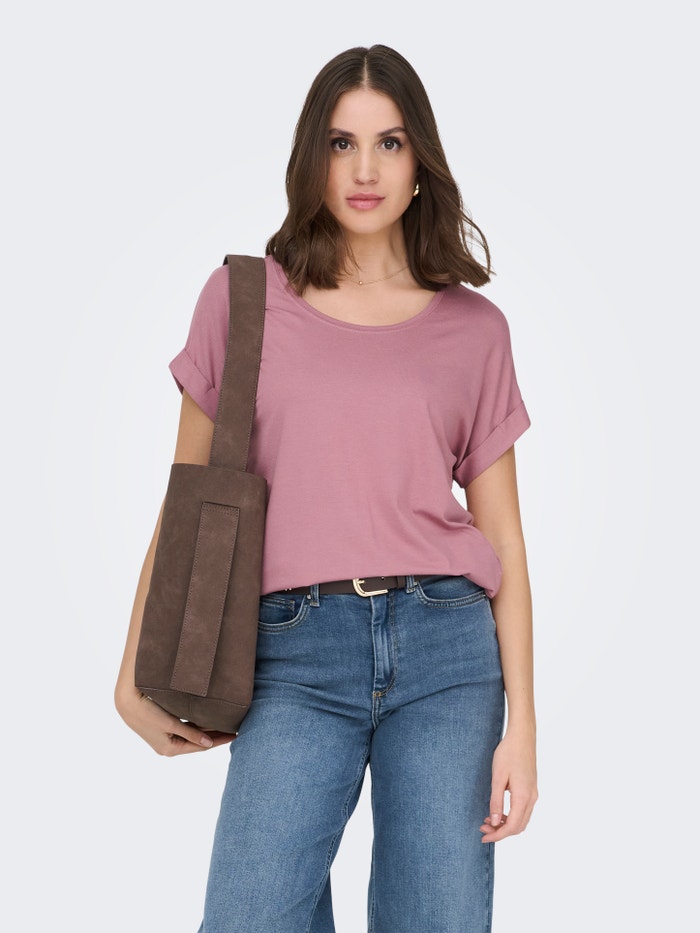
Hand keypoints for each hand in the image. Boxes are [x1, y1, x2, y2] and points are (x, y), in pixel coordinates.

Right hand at [115, 685, 237, 755]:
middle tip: (235, 728)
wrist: (125, 701)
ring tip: (225, 722)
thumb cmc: (146, 712)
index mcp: (169, 749)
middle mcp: (168, 745)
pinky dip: (197, 723)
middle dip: (216, 734)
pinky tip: (207, 718)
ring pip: (192, 733)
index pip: (201, 746)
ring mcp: (165, 735)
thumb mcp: (170, 724)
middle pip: (198, 740)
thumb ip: (190, 734)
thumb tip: (209, 744)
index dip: (219, 740)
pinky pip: (185, 726)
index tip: (235, 735)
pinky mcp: (162, 725)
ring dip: (207, 728)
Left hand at [479, 728, 537, 842]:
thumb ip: (496, 801)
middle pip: (518, 826)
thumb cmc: (508, 753)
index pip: (512, 826)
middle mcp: (532, 798)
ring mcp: (533, 794)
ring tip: (487, 820)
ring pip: (521, 820)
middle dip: (500, 831)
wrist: (522, 737)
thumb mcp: (498, 777)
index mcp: (523, 797)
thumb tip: (494, 822)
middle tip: (483, 828)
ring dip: (505, 824)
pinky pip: (523, 810)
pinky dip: (510, 816)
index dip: (498, 835)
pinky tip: (498, 811)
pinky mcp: (531, 789)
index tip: (484, 837)